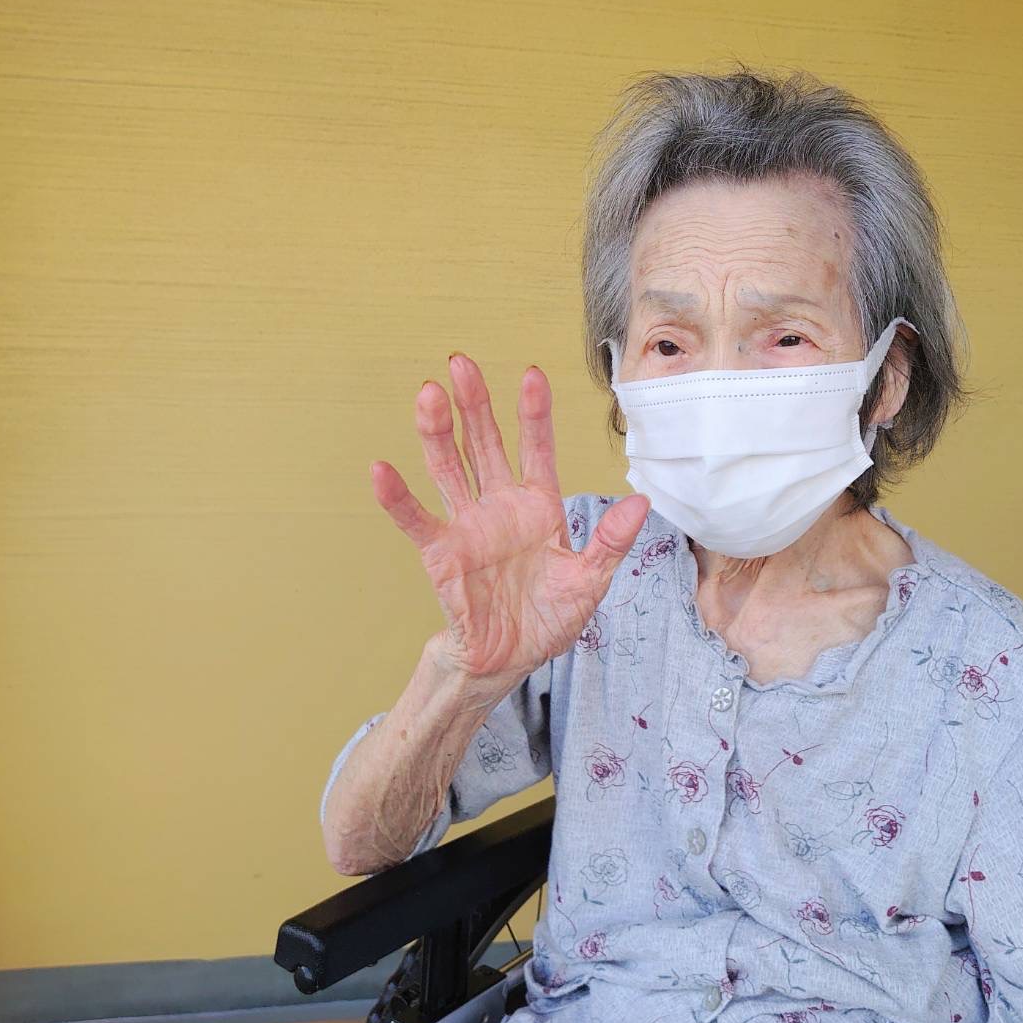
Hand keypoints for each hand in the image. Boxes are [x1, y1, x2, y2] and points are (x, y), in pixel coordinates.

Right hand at [371, 353, 648, 682]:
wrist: (511, 659)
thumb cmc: (549, 617)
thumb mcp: (590, 580)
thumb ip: (609, 541)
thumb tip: (641, 503)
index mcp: (540, 506)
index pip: (536, 449)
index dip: (534, 414)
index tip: (531, 374)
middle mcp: (500, 506)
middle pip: (485, 445)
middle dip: (475, 404)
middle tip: (461, 362)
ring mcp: (468, 526)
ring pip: (449, 469)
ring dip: (437, 433)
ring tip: (427, 394)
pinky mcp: (442, 554)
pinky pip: (417, 521)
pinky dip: (398, 498)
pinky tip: (381, 470)